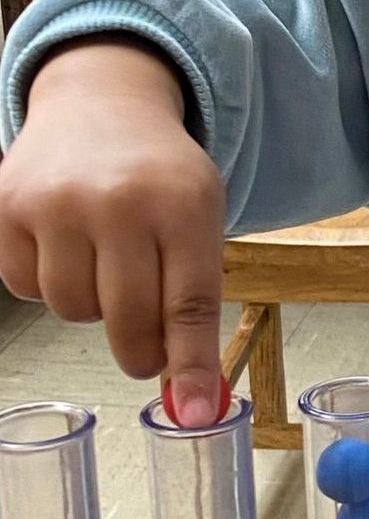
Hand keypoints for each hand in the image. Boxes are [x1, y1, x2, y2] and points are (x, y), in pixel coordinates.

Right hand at [0, 41, 226, 424]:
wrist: (101, 105)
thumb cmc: (159, 175)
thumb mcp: (200, 219)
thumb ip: (197, 304)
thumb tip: (194, 402)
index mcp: (183, 203)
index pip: (190, 302)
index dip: (191, 365)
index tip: (195, 413)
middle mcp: (119, 200)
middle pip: (128, 320)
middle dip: (141, 349)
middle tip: (146, 347)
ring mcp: (57, 202)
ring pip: (72, 310)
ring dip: (91, 304)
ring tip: (106, 262)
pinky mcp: (7, 207)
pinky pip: (26, 287)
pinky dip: (47, 279)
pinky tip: (66, 244)